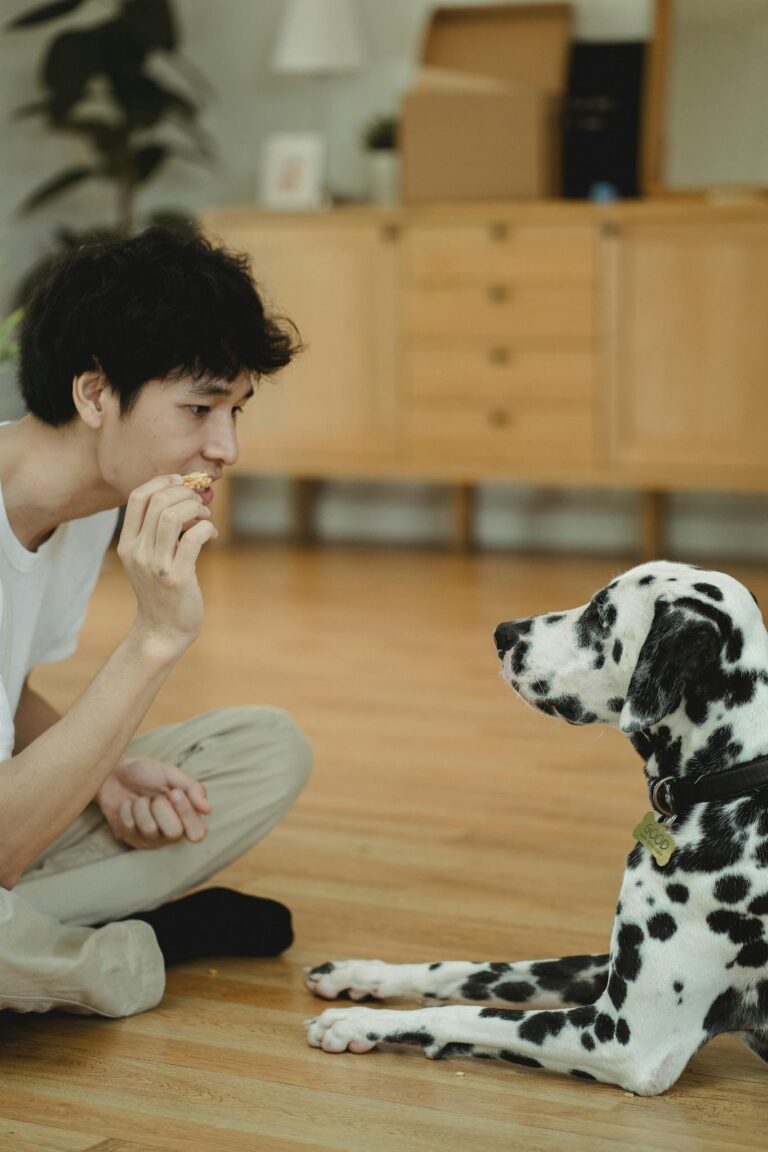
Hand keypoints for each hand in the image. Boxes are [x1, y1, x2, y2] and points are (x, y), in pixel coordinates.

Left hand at [96, 756, 212, 849]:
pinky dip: (126, 809)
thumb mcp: (171, 774)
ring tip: (140, 799)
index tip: (174, 793)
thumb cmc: (145, 773)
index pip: (198, 832)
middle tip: (156, 796)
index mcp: (185, 817)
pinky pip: (129, 827)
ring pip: (149, 829)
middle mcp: (169, 832)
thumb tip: (208, 809)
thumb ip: (192, 788)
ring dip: (141, 806)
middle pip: (174, 833)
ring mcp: (149, 838)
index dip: (187, 814)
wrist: (114, 772)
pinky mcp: (129, 838)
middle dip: (161, 807)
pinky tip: (127, 805)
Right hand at [118, 475, 217, 657]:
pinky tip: (212, 535)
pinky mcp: (177, 577)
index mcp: (127, 544)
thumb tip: (181, 497)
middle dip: (184, 492)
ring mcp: (156, 565)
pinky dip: (207, 528)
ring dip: (195, 508)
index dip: (161, 482)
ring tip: (204, 517)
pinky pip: (193, 538)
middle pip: (157, 501)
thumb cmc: (162, 592)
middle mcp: (137, 552)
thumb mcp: (148, 560)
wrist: (162, 631)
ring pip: (172, 516)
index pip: (136, 498)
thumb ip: (156, 533)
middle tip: (199, 502)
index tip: (181, 484)